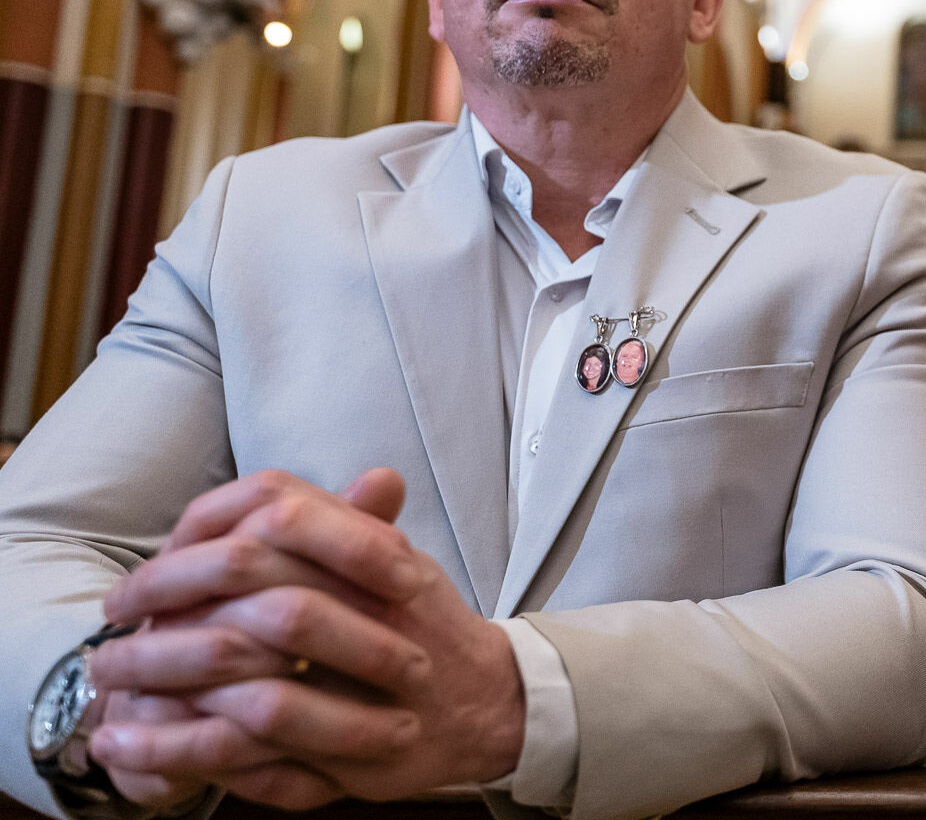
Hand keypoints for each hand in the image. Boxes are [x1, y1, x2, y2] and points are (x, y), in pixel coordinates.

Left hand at [89, 469, 526, 806]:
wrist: (488, 702)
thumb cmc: (419, 622)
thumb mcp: (387, 554)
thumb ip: (330, 522)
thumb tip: (255, 497)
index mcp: (389, 563)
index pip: (287, 525)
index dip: (197, 550)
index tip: (137, 581)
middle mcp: (390, 627)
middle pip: (272, 614)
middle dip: (176, 629)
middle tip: (110, 641)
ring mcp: (378, 701)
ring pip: (261, 701)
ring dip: (173, 701)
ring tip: (105, 700)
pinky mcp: (357, 762)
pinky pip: (261, 760)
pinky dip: (186, 754)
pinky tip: (135, 749)